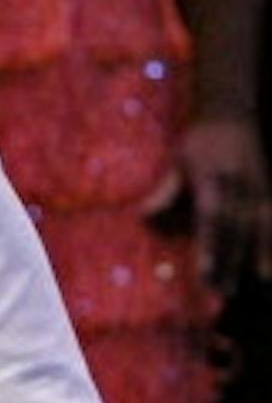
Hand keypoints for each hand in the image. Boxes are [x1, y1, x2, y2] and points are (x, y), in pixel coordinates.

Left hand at [141, 115, 271, 292]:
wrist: (231, 111)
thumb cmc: (198, 139)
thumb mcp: (178, 160)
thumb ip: (165, 191)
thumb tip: (142, 217)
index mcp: (210, 177)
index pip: (210, 218)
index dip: (209, 247)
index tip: (204, 273)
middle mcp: (237, 184)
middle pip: (234, 229)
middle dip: (228, 261)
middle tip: (220, 291)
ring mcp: (256, 187)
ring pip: (256, 228)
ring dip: (253, 258)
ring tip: (249, 287)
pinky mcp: (267, 189)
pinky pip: (270, 221)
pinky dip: (270, 245)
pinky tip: (267, 270)